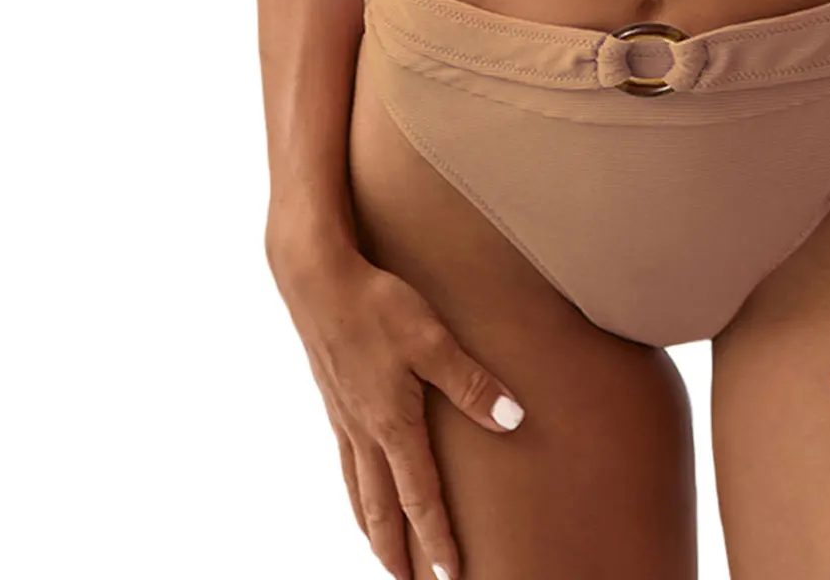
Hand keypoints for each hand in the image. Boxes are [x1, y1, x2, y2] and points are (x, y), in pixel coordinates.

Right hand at [271, 238, 526, 579]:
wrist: (317, 279)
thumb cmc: (377, 306)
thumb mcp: (434, 341)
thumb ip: (472, 384)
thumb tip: (512, 420)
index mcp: (393, 424)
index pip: (419, 497)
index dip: (436, 539)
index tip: (451, 575)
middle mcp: (365, 431)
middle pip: (381, 508)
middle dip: (397, 551)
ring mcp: (344, 417)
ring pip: (357, 489)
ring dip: (371, 526)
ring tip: (380, 551)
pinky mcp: (333, 398)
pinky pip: (344, 460)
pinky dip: (352, 489)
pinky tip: (357, 483)